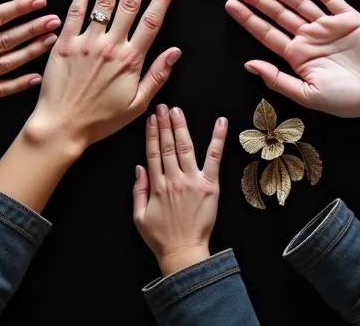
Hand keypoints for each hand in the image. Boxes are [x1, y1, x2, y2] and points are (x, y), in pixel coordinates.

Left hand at [27, 0, 179, 149]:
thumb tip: (175, 52)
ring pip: (103, 3)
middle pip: (129, 4)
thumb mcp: (137, 105)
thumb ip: (157, 76)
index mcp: (131, 61)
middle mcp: (110, 47)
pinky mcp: (64, 43)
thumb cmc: (100, 120)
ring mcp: (86, 43)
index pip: (151, 21)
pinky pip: (75, 11)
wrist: (61, 127)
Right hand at [132, 106, 226, 275]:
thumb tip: (138, 167)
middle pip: (167, 146)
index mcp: (156, 186)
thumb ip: (138, 190)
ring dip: (181, 127)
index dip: (151, 133)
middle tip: (162, 107)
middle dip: (164, 124)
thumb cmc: (162, 238)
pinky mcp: (210, 186)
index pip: (152, 153)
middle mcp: (173, 179)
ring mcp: (192, 181)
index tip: (150, 118)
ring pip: (185, 147)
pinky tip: (220, 123)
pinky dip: (218, 139)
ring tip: (177, 111)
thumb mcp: (139, 216)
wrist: (184, 252)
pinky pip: (214, 159)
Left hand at [225, 0, 359, 118]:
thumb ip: (277, 79)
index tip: (231, 6)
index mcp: (297, 56)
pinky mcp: (348, 18)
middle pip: (278, 14)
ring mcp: (327, 26)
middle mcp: (309, 38)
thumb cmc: (346, 100)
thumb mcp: (307, 95)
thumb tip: (249, 64)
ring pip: (298, 3)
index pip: (267, 33)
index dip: (248, 19)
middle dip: (258, 1)